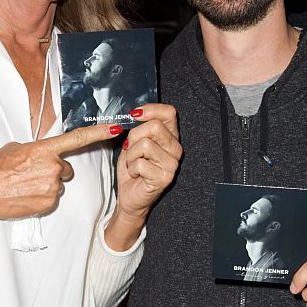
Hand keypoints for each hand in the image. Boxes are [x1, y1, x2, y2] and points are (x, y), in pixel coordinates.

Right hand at [0, 123, 119, 222]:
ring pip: (58, 185)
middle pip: (67, 169)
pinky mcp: (48, 203)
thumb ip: (37, 149)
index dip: (99, 133)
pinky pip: (52, 198)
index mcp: (43, 149)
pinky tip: (26, 196)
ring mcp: (51, 186)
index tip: (116, 129)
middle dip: (54, 171)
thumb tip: (44, 153)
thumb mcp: (16, 149)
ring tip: (25, 186)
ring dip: (46, 185)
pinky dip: (42, 198)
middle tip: (32, 174)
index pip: (78, 139)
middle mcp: (52, 167)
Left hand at [105, 103, 181, 250]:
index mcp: (171, 137)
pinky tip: (136, 175)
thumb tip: (135, 113)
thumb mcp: (134, 142)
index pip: (169, 113)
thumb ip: (139, 127)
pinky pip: (140, 163)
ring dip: (131, 155)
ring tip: (134, 164)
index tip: (134, 115)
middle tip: (131, 149)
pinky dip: (131, 168)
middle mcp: (175, 149)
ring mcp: (172, 164)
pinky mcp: (165, 178)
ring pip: (145, 144)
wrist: (130, 196)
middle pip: (154, 127)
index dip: (150, 110)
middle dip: (134, 137)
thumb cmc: (133, 169)